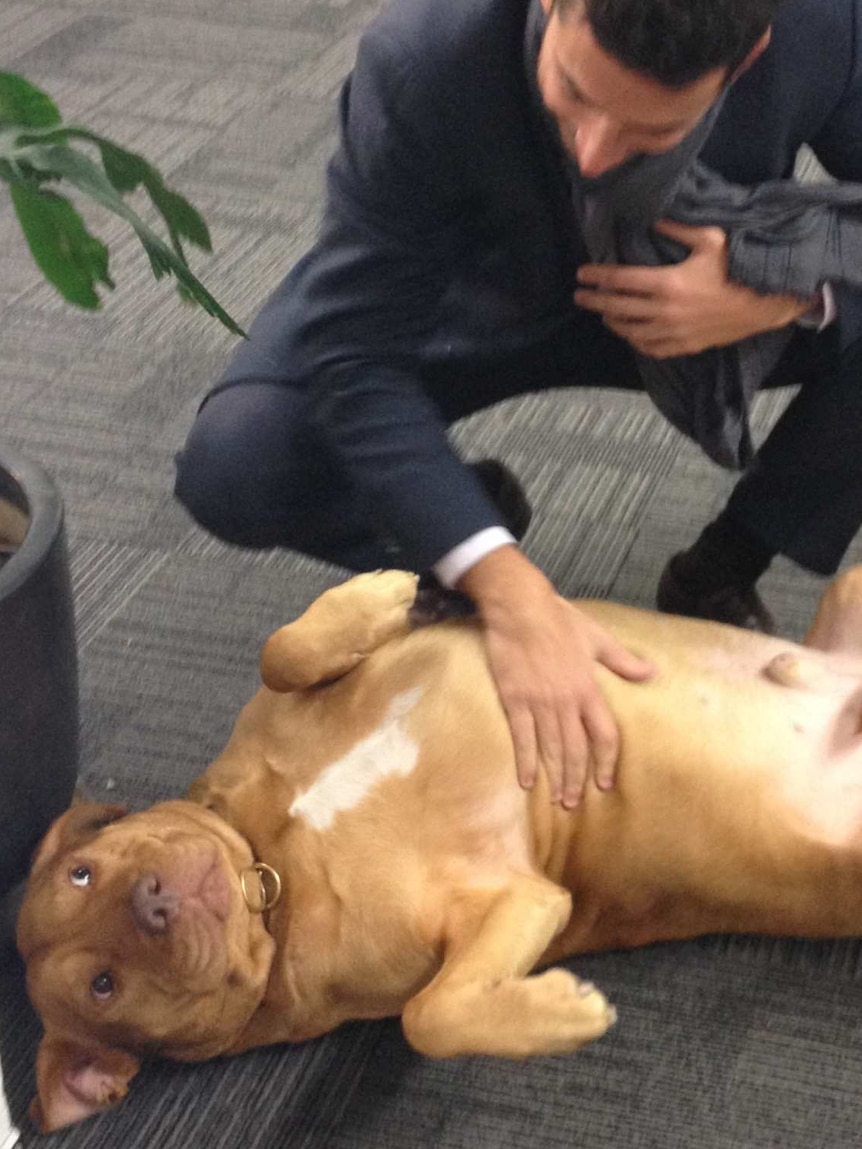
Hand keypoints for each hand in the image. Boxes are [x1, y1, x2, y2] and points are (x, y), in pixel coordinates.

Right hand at [458, 547, 654, 807]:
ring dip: (555, 777)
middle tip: (574, 803)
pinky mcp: (514, 699)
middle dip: (577, 779)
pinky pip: (521, 737)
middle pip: (576, 749)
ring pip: (551, 748)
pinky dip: (525, 761)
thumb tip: (652, 674)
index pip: (604, 735)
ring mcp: (539, 702)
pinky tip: (527, 781)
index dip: (606, 762)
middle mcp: (566, 701)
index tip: (605, 783)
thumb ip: (623, 661)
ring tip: (556, 800)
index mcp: (588, 688)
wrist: (520, 606)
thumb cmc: (559, 619)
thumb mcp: (597, 638)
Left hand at [574, 220, 813, 358]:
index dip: (597, 277)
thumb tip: (651, 215)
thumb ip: (677, 228)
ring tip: (603, 313)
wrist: (765, 302)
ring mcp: (673, 333)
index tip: (582, 274)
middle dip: (595, 301)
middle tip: (580, 296)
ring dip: (612, 322)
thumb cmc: (738, 267)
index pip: (620, 281)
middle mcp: (664, 312)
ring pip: (630, 332)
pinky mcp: (684, 346)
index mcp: (667, 283)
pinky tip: (630, 334)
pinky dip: (635, 341)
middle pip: (618, 308)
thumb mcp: (710, 238)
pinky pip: (651, 348)